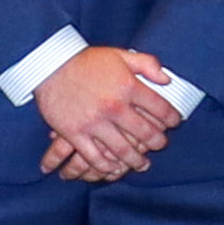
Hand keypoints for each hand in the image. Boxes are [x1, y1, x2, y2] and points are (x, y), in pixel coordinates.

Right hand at [35, 44, 176, 175]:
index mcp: (129, 86)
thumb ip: (147, 64)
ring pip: (122, 149)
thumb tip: (167, 80)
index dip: (171, 118)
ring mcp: (94, 122)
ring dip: (135, 160)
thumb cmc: (87, 61)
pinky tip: (114, 169)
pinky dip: (106, 166)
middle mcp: (114, 106)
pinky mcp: (74, 133)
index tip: (174, 123)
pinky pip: (93, 156)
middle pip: (145, 132)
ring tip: (142, 165)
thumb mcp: (121, 55)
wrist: (49, 65)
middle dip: (157, 142)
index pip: (160, 108)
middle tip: (160, 146)